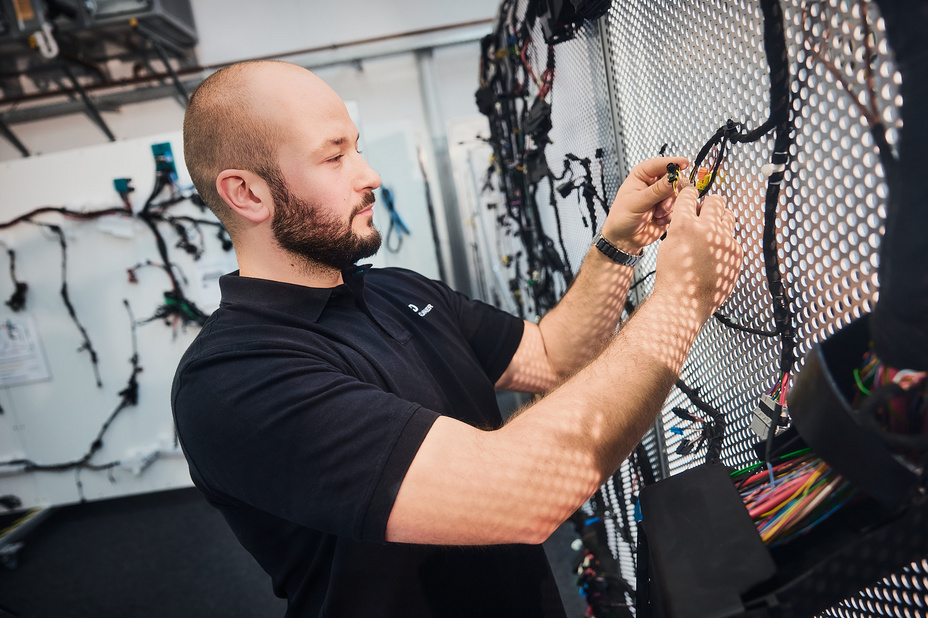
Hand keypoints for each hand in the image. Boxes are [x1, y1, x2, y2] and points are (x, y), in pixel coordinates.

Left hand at [601, 156, 689, 252]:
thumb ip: (656, 191)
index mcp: (642, 175)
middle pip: (674, 178)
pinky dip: (671, 214)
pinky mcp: (669, 208)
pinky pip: (679, 207)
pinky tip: (659, 219)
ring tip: (657, 214)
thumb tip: (672, 177)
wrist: (624, 238)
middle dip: (671, 192)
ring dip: (670, 206)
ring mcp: (662, 195)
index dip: (673, 163)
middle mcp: (654, 182)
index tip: (684, 164)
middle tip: (663, 204)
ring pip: (679, 193)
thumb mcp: (637, 203)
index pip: (660, 163)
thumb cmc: (622, 218)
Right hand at [653, 186, 742, 321]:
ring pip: (728, 215)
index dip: (689, 196)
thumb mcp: (668, 244)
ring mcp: (724, 241)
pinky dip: (723, 241)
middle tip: (704, 212)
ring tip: (710, 230)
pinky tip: (713, 253)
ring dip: (719, 219)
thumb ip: (682, 224)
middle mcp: (707, 229)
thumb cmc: (673, 276)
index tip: (690, 198)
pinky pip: (732, 237)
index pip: (690, 195)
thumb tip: (694, 210)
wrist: (685, 302)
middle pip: (715, 200)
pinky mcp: (736, 252)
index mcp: (684, 225)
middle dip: (708, 204)